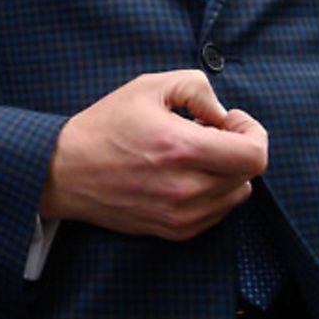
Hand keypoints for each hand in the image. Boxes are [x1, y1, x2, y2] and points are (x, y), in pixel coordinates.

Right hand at [38, 70, 266, 240]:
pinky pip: (217, 213)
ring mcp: (181, 215)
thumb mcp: (146, 87)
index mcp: (182, 149)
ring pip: (237, 194)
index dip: (252, 132)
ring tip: (195, 155)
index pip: (254, 155)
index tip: (231, 120)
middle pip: (248, 173)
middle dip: (236, 147)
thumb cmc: (104, 126)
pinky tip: (184, 175)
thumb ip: (196, 87)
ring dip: (226, 172)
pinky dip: (212, 192)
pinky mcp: (175, 231)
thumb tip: (222, 114)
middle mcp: (186, 188)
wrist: (64, 172)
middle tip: (209, 132)